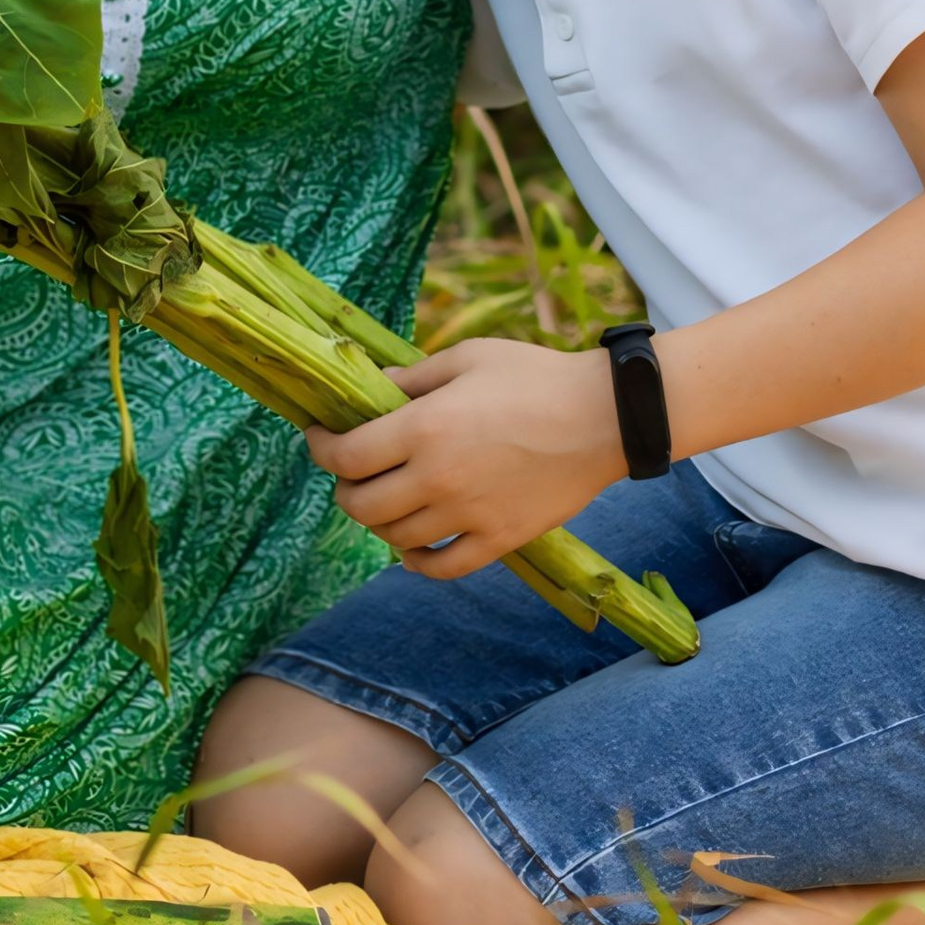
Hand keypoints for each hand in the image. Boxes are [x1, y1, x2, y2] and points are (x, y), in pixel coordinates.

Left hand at [306, 338, 624, 576]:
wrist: (604, 417)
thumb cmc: (534, 375)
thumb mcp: (465, 358)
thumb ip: (412, 377)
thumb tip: (371, 388)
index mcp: (425, 427)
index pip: (346, 455)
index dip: (321, 447)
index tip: (320, 436)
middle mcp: (438, 477)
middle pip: (361, 505)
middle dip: (344, 489)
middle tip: (350, 473)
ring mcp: (469, 515)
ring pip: (396, 538)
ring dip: (379, 522)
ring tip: (385, 500)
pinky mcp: (499, 539)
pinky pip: (442, 566)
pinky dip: (417, 562)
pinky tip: (411, 548)